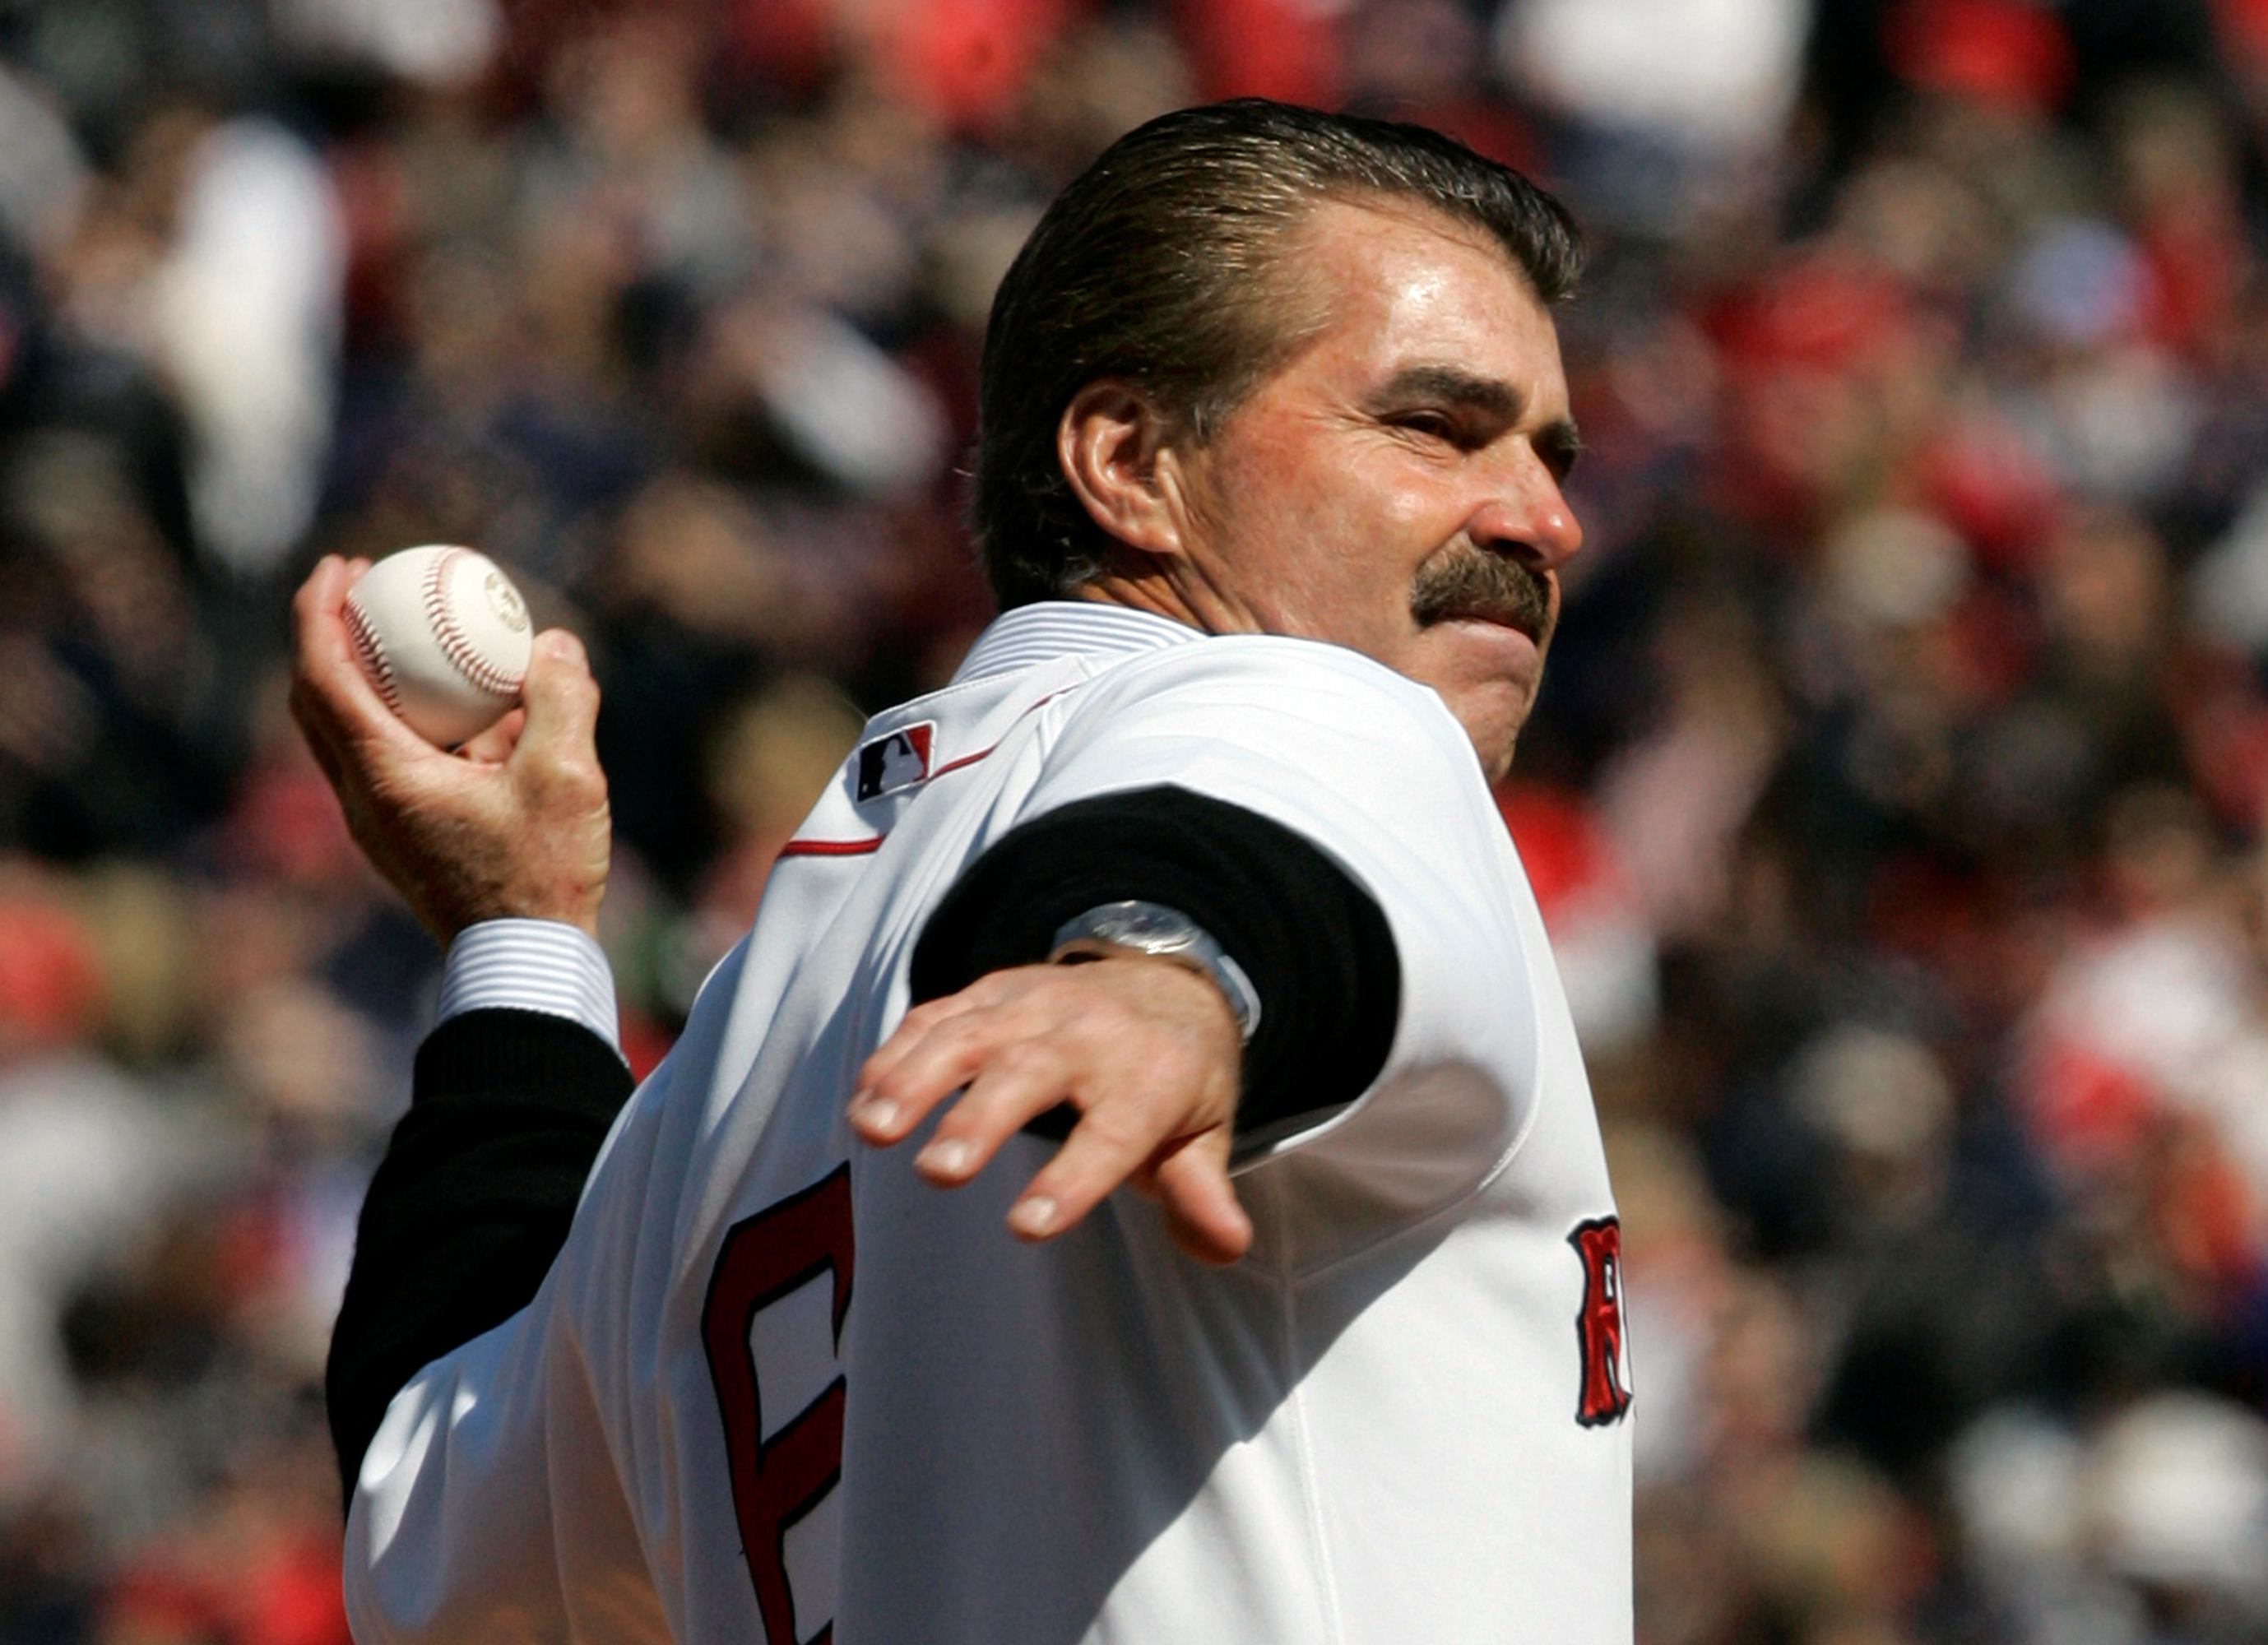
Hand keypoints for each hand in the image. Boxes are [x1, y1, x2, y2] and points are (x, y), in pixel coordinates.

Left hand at [289, 555, 611, 942]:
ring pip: (346, 733)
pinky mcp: (402, 840)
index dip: (320, 610)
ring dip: (365, 677)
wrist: (523, 966)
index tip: (346, 566)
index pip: (322, 674)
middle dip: (331, 635)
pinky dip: (401, 719)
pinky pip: (384, 761)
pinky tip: (465, 714)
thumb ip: (561, 699)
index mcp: (382, 775)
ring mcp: (377, 824)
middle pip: (316, 700)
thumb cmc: (542, 876)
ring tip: (415, 642)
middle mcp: (361, 799)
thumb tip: (555, 642)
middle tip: (369, 590)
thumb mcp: (568, 777)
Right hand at [849, 956, 1251, 1263]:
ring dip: (917, 1078)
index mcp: (1149, 1080)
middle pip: (1030, 1073)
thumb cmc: (1176, 1080)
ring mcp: (1035, 1005)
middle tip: (939, 1171)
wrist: (1165, 981)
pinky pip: (938, 1015)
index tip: (1026, 1226)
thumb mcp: (1204, 1134)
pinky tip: (863, 1098)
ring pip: (970, 1036)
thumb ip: (1202, 1192)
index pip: (1113, 1134)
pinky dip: (897, 1053)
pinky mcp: (992, 991)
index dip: (1072, 1181)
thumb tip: (1224, 1247)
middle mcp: (1090, 1035)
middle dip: (982, 1118)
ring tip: (873, 1128)